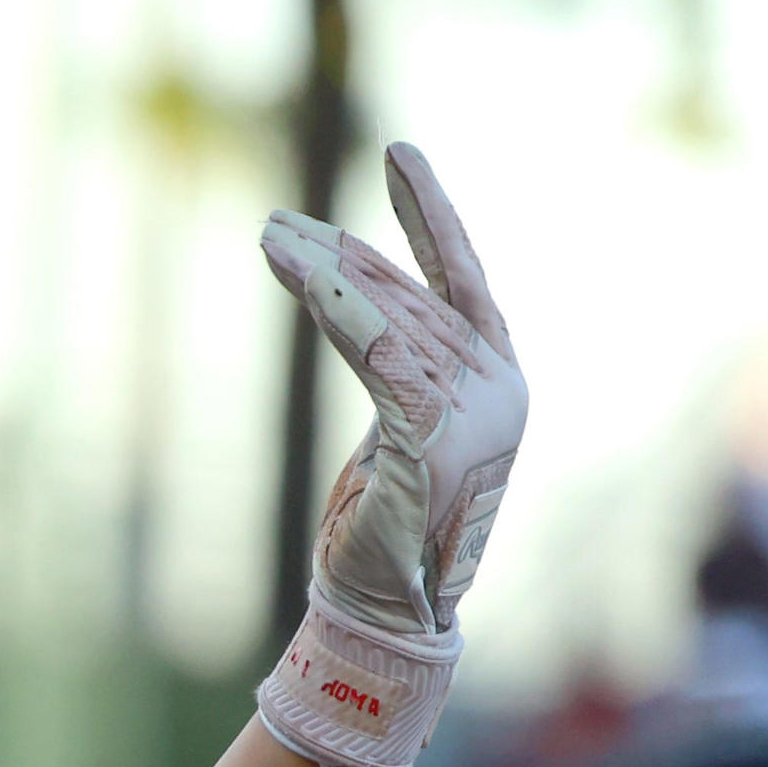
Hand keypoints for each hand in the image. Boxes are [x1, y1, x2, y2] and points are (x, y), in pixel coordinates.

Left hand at [264, 142, 524, 640]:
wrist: (390, 611)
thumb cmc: (385, 528)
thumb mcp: (400, 431)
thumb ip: (403, 368)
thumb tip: (369, 307)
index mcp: (497, 377)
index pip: (459, 277)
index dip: (428, 214)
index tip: (398, 155)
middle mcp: (499, 384)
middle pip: (410, 293)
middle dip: (342, 251)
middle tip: (277, 221)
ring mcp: (476, 410)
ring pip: (388, 319)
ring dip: (323, 275)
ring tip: (268, 239)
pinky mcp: (436, 437)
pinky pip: (381, 357)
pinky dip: (341, 313)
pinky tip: (303, 279)